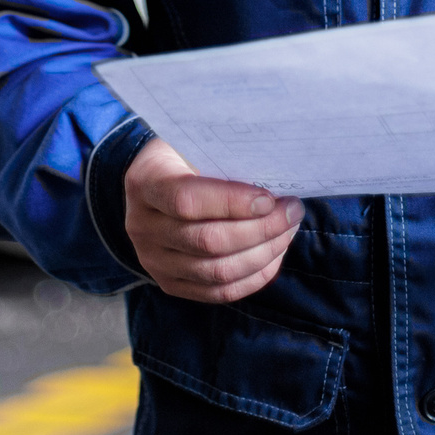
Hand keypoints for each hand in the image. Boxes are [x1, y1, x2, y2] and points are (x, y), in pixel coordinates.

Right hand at [123, 139, 304, 302]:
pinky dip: (253, 276)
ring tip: (288, 230)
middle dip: (261, 229)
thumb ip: (224, 157)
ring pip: (217, 271)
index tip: (269, 199)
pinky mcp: (171, 283)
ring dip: (263, 253)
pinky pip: (218, 292)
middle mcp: (142, 227)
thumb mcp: (194, 142)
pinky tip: (274, 255)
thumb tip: (274, 174)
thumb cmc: (184, 155)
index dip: (232, 203)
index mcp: (145, 183)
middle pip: (207, 241)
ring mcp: (154, 261)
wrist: (153, 183)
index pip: (186, 200)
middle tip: (292, 212)